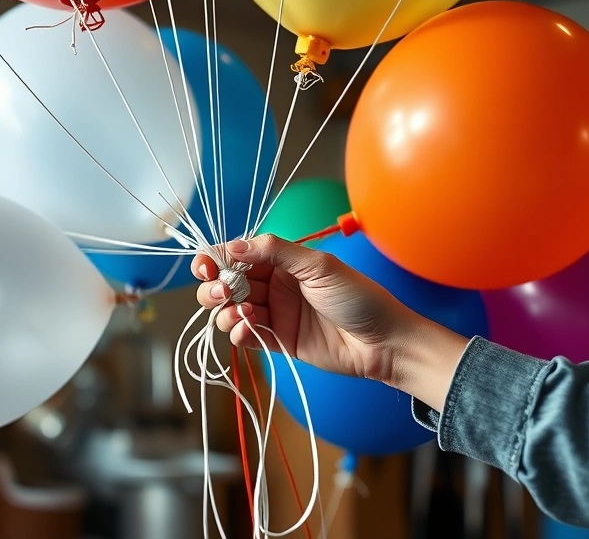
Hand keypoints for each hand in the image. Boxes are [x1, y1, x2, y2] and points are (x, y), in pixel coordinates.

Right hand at [194, 234, 430, 384]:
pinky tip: (248, 328)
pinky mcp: (276, 341)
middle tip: (223, 293)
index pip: (237, 255)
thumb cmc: (359, 297)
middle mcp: (273, 285)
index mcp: (282, 261)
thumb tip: (233, 246)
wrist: (383, 342)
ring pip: (229, 310)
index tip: (206, 267)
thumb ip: (275, 252)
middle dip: (215, 287)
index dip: (215, 259)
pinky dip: (237, 332)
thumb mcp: (319, 266)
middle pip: (225, 283)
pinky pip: (243, 335)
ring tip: (243, 313)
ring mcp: (273, 313)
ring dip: (225, 311)